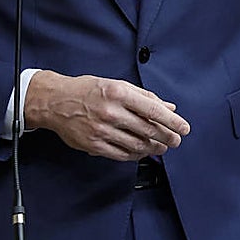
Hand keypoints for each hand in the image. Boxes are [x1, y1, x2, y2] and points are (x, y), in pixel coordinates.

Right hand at [24, 71, 190, 160]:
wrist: (55, 102)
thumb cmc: (88, 90)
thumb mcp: (117, 85)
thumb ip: (144, 96)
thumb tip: (169, 107)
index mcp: (119, 93)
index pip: (153, 110)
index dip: (172, 121)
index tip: (184, 128)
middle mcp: (111, 112)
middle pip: (148, 129)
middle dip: (167, 137)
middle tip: (176, 140)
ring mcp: (102, 130)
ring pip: (137, 144)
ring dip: (154, 148)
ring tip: (161, 147)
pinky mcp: (94, 145)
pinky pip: (121, 154)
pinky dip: (136, 155)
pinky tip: (143, 152)